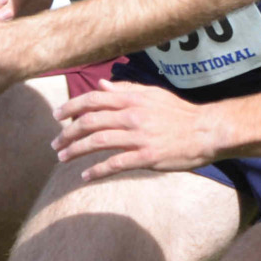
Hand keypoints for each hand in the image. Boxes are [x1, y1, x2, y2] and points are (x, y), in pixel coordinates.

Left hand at [55, 79, 214, 178]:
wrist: (206, 131)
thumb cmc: (179, 113)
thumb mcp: (152, 94)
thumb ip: (125, 89)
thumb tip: (101, 85)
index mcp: (132, 98)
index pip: (93, 99)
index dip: (71, 107)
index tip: (57, 115)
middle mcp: (132, 115)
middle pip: (89, 122)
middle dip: (67, 133)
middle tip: (55, 143)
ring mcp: (139, 137)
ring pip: (97, 142)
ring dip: (75, 151)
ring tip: (62, 158)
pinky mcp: (146, 157)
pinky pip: (115, 164)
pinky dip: (96, 170)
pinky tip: (85, 176)